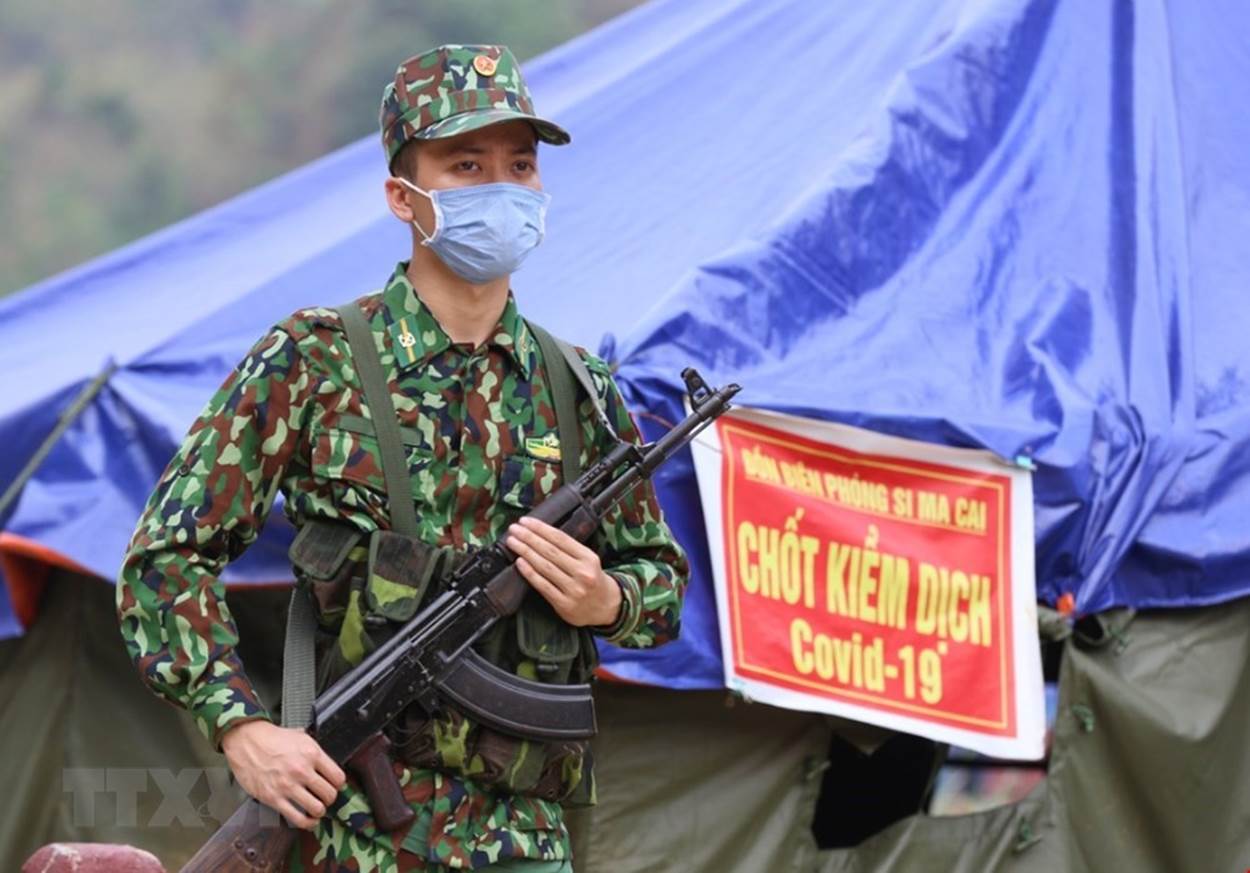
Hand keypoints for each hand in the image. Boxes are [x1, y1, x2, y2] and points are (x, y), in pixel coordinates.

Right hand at [221, 720, 346, 829]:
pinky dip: (307, 823)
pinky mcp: (273, 798)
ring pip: (317, 809)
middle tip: (325, 798)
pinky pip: (297, 818)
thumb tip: (327, 765)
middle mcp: (302, 770)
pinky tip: (309, 821)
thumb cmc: (271, 738)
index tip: (335, 786)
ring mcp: (288, 786)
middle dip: (330, 798)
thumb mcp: (300, 736)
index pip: (338, 777)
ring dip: (319, 811)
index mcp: (312, 754)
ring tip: (317, 808)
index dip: (339, 784)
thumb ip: (315, 751)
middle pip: (329, 794)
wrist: (246, 742)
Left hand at [506, 516, 622, 626]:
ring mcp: (573, 589)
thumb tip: (540, 534)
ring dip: (525, 552)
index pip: (560, 538)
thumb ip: (569, 549)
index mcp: (588, 557)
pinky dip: (529, 573)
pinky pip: (543, 585)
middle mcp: (582, 572)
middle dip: (529, 537)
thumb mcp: (589, 560)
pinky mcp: (564, 604)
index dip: (541, 528)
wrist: (606, 607)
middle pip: (550, 551)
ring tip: (512, 542)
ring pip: (545, 567)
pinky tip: (520, 563)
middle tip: (514, 529)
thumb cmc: (593, 579)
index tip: (525, 521)